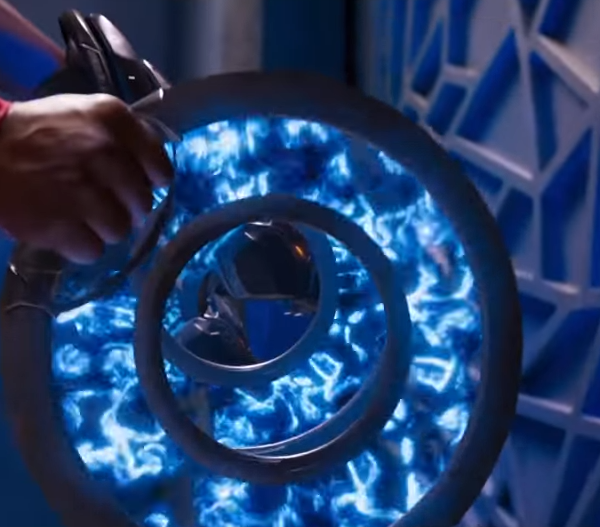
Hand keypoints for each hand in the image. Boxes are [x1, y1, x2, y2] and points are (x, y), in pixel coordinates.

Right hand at [0, 93, 172, 262]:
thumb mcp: (86, 114)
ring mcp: (81, 190)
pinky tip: (66, 230)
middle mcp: (103, 152)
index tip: (135, 185)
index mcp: (113, 120)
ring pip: (120, 230)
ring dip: (103, 229)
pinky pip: (93, 251)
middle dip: (125, 207)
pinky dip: (81, 247)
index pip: (161, 168)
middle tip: (100, 201)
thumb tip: (156, 175)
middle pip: (142, 203)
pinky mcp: (58, 224)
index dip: (151, 182)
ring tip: (79, 215)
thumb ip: (126, 137)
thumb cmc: (38, 133)